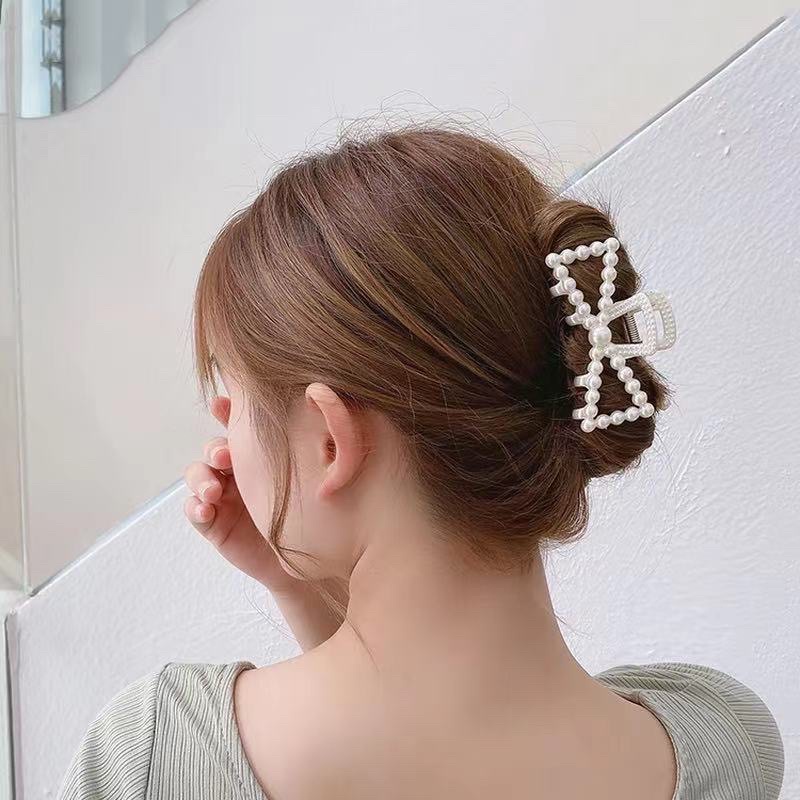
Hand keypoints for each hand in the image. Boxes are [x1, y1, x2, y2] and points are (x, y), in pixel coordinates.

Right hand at [183, 395, 304, 596]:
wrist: (310, 559)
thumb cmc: (315, 513)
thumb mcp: (315, 475)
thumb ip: (310, 445)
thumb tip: (317, 402)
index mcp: (259, 453)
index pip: (238, 426)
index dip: (225, 413)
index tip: (220, 405)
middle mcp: (237, 470)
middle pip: (214, 449)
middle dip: (215, 450)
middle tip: (225, 457)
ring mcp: (223, 495)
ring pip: (199, 475)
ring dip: (201, 479)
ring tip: (213, 491)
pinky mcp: (214, 523)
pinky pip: (195, 510)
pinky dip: (195, 508)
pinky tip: (206, 510)